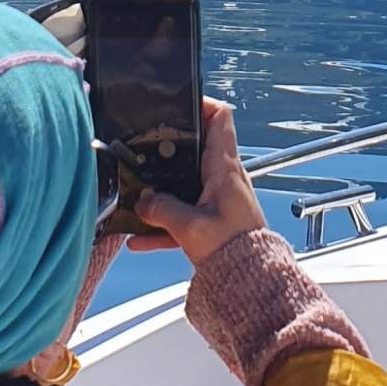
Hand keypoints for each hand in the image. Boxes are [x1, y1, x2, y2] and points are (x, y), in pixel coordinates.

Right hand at [129, 97, 265, 264]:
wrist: (249, 282)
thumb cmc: (233, 250)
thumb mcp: (190, 226)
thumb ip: (160, 210)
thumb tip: (140, 203)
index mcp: (223, 168)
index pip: (221, 118)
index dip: (201, 103)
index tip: (177, 103)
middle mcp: (223, 178)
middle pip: (196, 148)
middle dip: (169, 148)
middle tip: (145, 147)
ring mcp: (217, 199)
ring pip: (185, 183)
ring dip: (162, 189)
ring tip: (136, 195)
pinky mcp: (212, 221)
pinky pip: (183, 215)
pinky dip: (163, 224)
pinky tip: (139, 239)